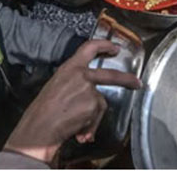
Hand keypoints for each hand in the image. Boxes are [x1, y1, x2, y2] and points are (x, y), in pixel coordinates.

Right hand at [3, 39, 141, 165]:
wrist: (40, 127)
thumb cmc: (42, 111)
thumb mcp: (57, 86)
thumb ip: (74, 83)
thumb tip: (89, 95)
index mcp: (69, 67)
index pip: (89, 48)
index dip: (104, 45)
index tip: (114, 48)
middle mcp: (81, 75)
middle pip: (110, 75)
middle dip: (126, 79)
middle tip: (136, 83)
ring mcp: (89, 90)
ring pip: (100, 104)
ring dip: (92, 117)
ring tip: (77, 126)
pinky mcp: (94, 104)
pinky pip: (97, 116)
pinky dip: (90, 125)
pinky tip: (78, 131)